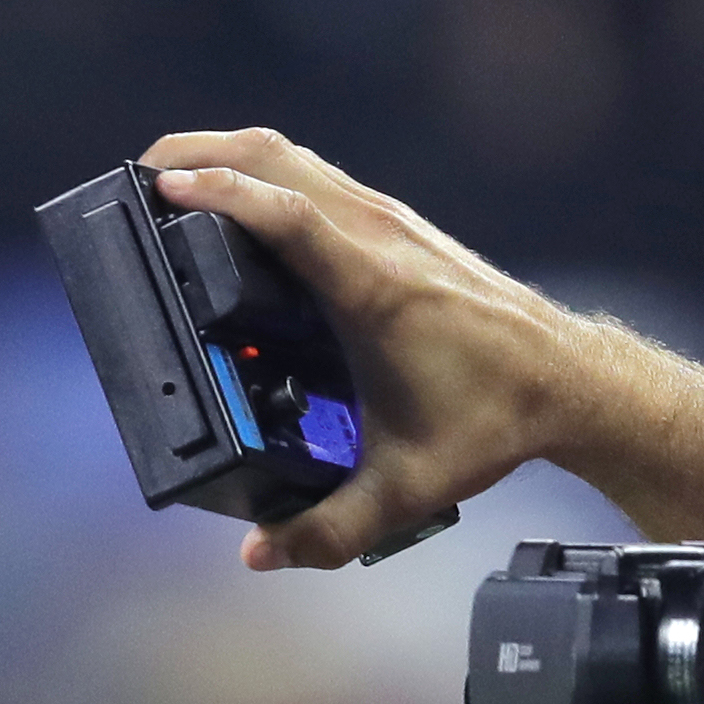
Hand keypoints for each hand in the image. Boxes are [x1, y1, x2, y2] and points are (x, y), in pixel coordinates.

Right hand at [139, 129, 603, 570]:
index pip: (285, 215)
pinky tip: (236, 198)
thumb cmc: (492, 422)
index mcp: (374, 288)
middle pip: (277, 156)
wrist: (566, 381)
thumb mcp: (408, 491)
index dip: (219, 194)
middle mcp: (379, 236)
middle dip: (200, 149)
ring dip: (228, 152)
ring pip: (295, 155)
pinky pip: (314, 175)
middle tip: (137, 172)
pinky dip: (263, 172)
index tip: (161, 188)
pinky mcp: (393, 224)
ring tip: (169, 172)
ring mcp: (388, 220)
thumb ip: (328, 531)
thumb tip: (259, 555)